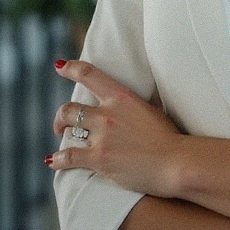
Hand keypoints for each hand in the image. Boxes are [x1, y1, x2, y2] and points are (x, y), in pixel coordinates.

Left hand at [47, 59, 183, 197]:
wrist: (176, 161)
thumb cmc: (170, 136)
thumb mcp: (153, 109)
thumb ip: (137, 103)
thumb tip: (139, 96)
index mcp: (122, 97)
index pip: (89, 75)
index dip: (71, 69)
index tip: (60, 67)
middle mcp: (107, 114)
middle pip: (70, 109)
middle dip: (61, 116)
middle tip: (61, 124)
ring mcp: (102, 137)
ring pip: (67, 130)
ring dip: (61, 134)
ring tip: (60, 137)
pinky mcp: (99, 159)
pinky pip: (69, 157)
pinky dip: (58, 160)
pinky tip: (53, 161)